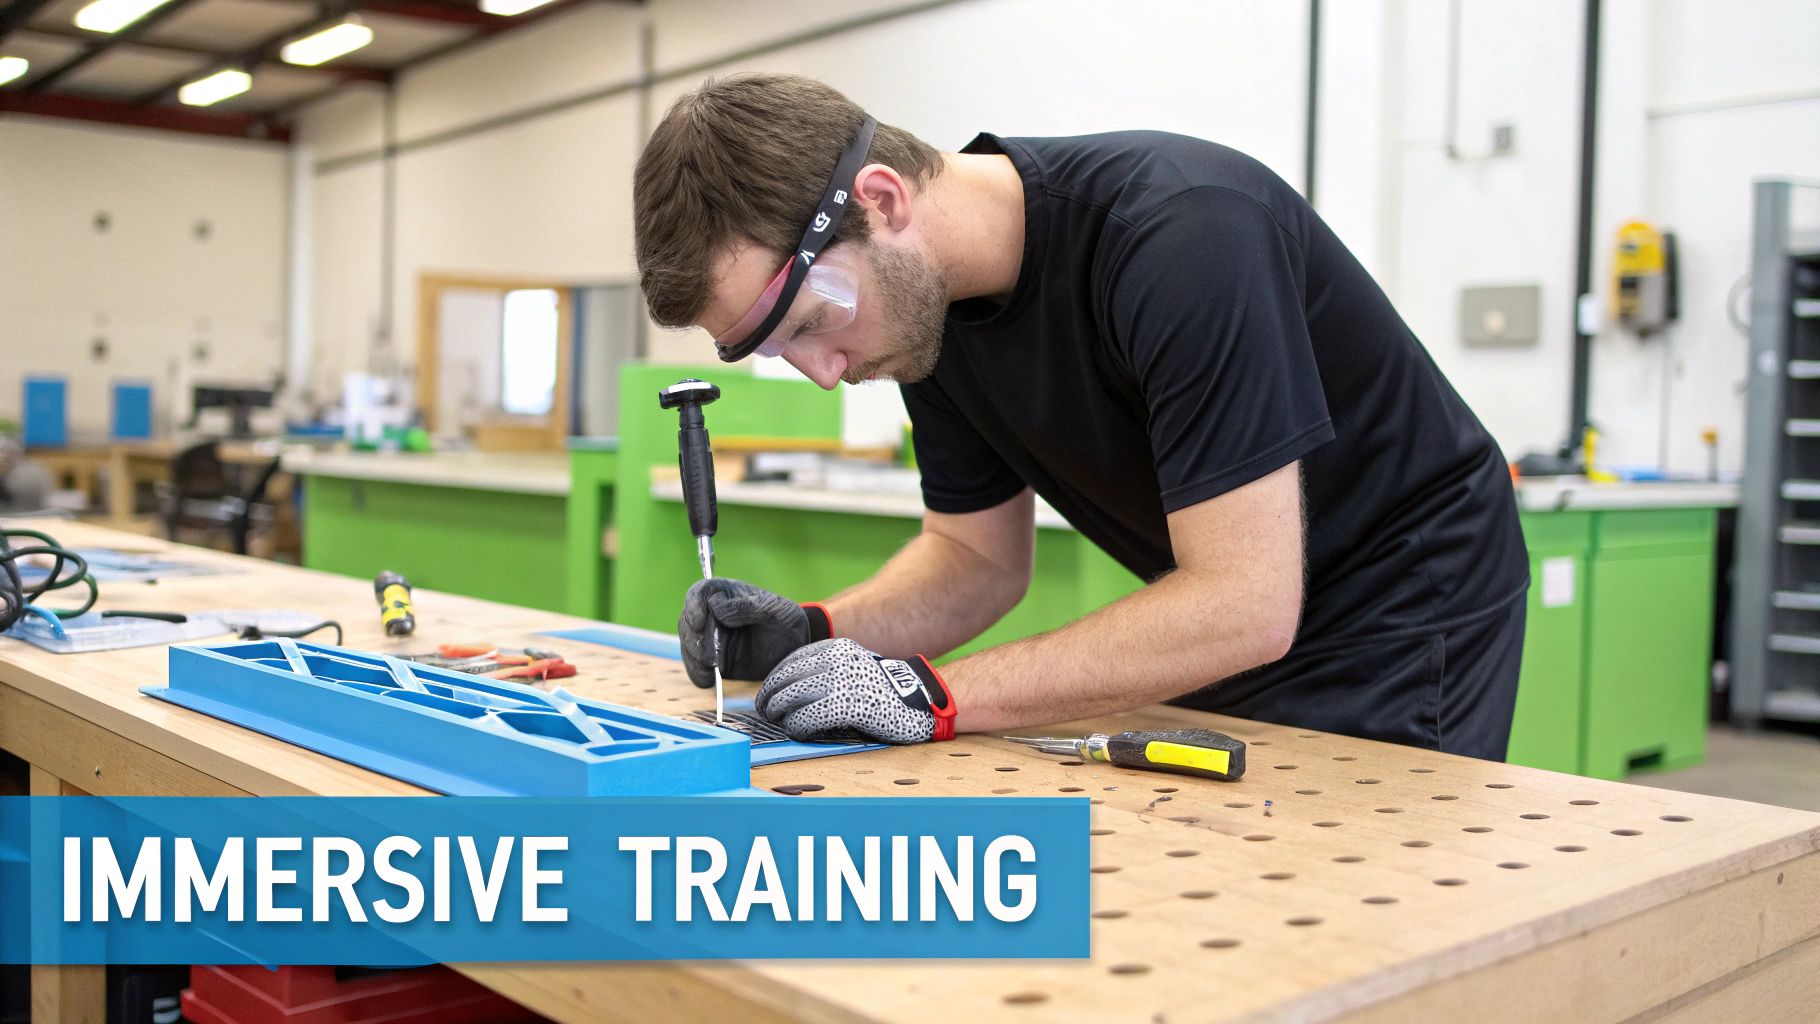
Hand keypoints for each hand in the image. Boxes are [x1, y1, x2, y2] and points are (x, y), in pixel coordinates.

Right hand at [678, 578, 831, 687]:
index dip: (694, 605)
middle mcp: (713, 614)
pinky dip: (697, 672)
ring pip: (688, 644)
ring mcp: (710, 638)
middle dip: (695, 639)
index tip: (700, 622)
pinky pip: (695, 665)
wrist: (795, 653)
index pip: (702, 592)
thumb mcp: (775, 610)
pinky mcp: (712, 660)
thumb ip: (747, 606)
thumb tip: (717, 607)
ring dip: (694, 657)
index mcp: (727, 594)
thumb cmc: (787, 623)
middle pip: (688, 620)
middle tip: (710, 656)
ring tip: (710, 670)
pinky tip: (708, 680)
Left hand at [755, 638, 956, 743]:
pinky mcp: (847, 706)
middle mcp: (837, 661)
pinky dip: (797, 726)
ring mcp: (842, 683)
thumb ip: (827, 668)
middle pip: (787, 679)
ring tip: (780, 722)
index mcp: (838, 648)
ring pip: (792, 698)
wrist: (921, 702)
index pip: (792, 661)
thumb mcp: (855, 665)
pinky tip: (799, 731)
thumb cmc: (884, 690)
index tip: (769, 692)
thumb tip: (788, 686)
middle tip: (767, 711)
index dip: (775, 679)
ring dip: (780, 713)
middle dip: (771, 697)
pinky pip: (807, 718)